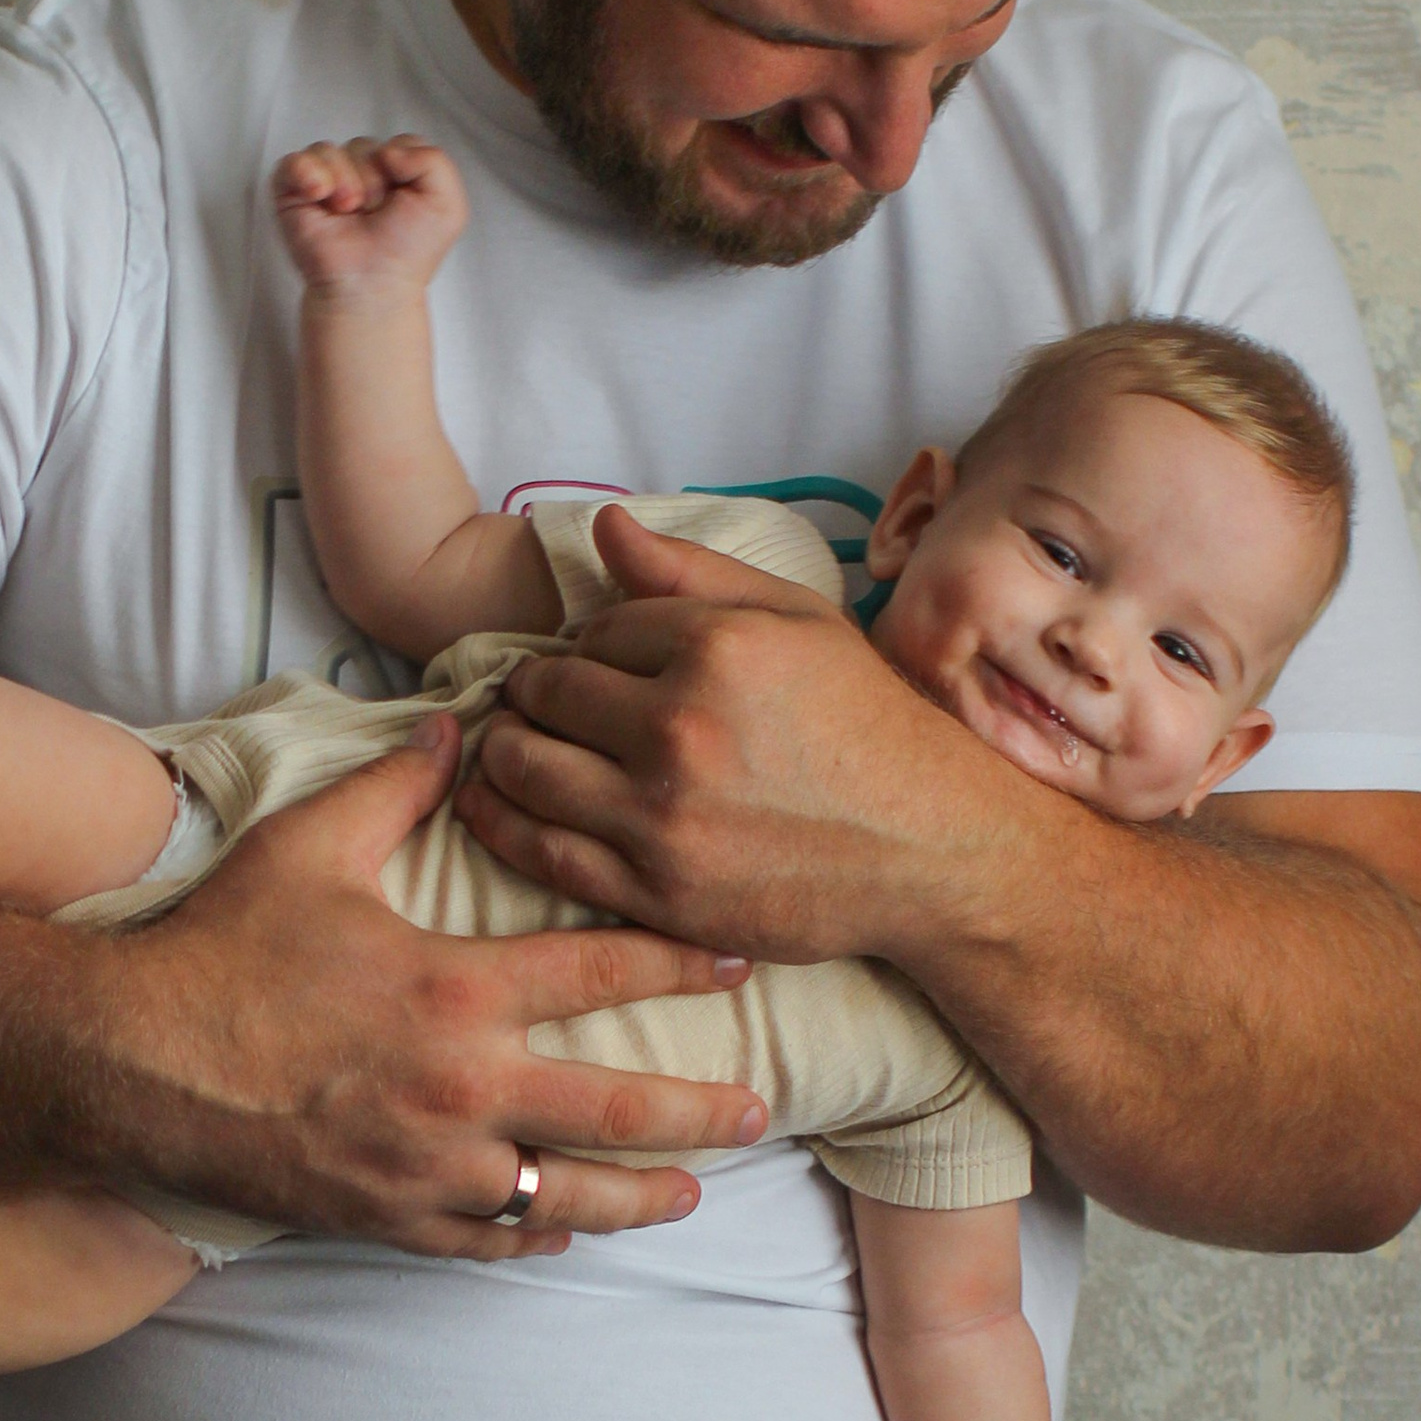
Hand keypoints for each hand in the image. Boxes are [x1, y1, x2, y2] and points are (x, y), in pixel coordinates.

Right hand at [78, 711, 769, 1255]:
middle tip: (761, 1109)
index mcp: (457, 989)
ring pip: (568, 1195)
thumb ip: (396, 785)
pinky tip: (569, 1229)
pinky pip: (488, 1240)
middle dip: (703, 1110)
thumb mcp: (308, 847)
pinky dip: (538, 1235)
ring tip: (692, 1192)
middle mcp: (463, 1087)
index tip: (737, 960)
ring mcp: (429, 1164)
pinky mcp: (388, 1216)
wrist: (132, 1065)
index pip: (603, 968)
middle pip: (620, 1107)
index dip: (681, 960)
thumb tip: (458, 723)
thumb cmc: (221, 950)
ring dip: (641, 1195)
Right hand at [273, 138, 469, 299]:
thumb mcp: (447, 205)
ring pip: (328, 150)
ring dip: (343, 179)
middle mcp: (359, 175)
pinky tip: (319, 194)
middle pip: (363, 146)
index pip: (396, 143)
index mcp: (395, 174)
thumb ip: (434, 160)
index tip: (402, 200)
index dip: (401, 167)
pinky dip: (307, 172)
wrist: (373, 284)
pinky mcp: (294, 194)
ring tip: (348, 210)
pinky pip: (293, 162)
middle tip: (373, 213)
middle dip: (372, 178)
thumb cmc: (406, 253)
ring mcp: (325, 183)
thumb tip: (386, 149)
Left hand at [458, 502, 997, 964]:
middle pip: (549, 694)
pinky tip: (490, 804)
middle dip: (536, 690)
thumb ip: (695, 572)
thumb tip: (604, 527)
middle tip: (540, 698)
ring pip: (525, 769)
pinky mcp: (654, 893)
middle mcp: (679, 731)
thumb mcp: (799, 621)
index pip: (597, 631)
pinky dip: (499, 821)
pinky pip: (540, 851)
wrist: (929, 849)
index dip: (592, 644)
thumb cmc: (868, 724)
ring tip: (516, 743)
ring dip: (505, 749)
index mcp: (715, 650)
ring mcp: (661, 819)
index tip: (602, 663)